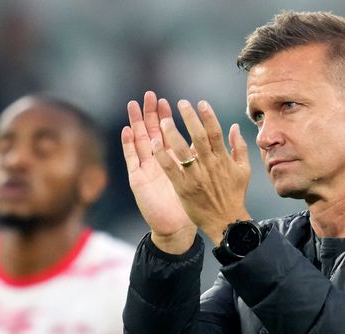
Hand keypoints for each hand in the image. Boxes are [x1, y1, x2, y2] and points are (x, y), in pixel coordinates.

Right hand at [121, 91, 196, 252]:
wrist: (177, 227)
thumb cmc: (191, 205)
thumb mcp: (202, 177)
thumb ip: (207, 157)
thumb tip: (218, 137)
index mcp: (173, 160)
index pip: (170, 133)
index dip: (170, 117)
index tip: (173, 101)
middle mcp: (159, 162)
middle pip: (152, 132)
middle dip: (152, 113)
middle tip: (151, 95)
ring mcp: (147, 169)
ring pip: (139, 141)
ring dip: (136, 123)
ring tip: (134, 105)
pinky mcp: (138, 179)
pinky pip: (132, 159)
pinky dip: (128, 145)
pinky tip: (126, 130)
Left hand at [154, 99, 250, 244]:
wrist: (226, 222)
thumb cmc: (234, 195)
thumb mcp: (243, 170)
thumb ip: (239, 146)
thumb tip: (234, 126)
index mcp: (223, 160)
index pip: (215, 132)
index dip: (208, 116)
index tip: (200, 102)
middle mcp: (209, 166)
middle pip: (199, 137)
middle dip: (190, 118)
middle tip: (181, 103)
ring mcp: (196, 177)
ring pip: (183, 151)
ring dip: (172, 134)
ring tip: (164, 120)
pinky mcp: (183, 188)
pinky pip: (171, 169)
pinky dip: (162, 156)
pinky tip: (154, 144)